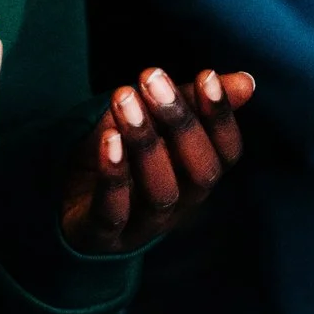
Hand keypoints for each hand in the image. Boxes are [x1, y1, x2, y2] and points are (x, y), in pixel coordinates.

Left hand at [61, 67, 254, 253]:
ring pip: (161, 193)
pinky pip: (114, 213)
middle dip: (181, 123)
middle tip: (153, 78)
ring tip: (124, 97)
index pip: (226, 154)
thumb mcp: (153, 122)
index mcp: (196, 177)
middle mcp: (179, 206)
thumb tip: (247, 82)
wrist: (65, 198)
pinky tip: (108, 138)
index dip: (221, 118)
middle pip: (201, 174)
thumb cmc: (122, 156)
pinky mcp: (102, 237)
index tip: (206, 76)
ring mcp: (142, 227)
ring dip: (145, 142)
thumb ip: (192, 102)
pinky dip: (114, 176)